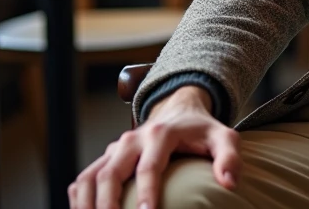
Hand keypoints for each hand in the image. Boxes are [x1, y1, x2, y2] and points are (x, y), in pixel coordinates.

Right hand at [68, 86, 239, 208]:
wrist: (179, 110)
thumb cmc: (203, 130)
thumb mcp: (224, 137)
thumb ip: (229, 157)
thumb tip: (230, 183)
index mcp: (160, 135)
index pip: (149, 167)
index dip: (147, 193)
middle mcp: (132, 140)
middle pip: (110, 174)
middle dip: (107, 205)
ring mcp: (116, 149)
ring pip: (90, 177)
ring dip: (86, 204)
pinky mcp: (107, 157)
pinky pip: (84, 178)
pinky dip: (78, 199)